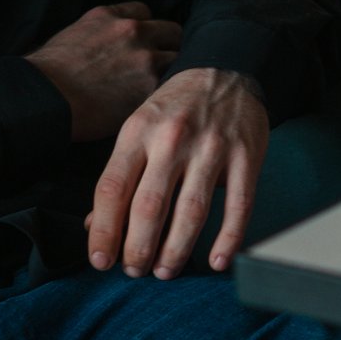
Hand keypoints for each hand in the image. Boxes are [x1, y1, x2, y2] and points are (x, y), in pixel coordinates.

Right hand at [25, 2, 180, 142]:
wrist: (45, 97)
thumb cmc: (44, 73)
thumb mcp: (68, 36)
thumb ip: (94, 34)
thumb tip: (97, 49)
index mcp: (108, 15)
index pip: (143, 11)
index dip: (145, 28)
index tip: (142, 43)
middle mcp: (131, 30)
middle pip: (171, 30)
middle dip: (167, 46)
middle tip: (160, 65)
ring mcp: (145, 56)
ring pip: (179, 58)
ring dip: (171, 71)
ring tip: (164, 88)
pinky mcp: (150, 86)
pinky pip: (172, 85)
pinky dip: (167, 94)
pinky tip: (160, 103)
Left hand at [85, 68, 267, 277]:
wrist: (225, 67)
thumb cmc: (175, 107)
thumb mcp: (138, 129)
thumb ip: (119, 176)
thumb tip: (95, 226)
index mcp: (138, 132)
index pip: (113, 188)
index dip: (104, 230)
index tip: (100, 261)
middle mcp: (172, 139)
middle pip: (149, 205)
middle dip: (138, 247)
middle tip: (134, 271)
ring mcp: (211, 147)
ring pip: (191, 210)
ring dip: (176, 249)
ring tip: (165, 271)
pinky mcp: (245, 156)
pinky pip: (238, 204)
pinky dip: (228, 237)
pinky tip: (217, 261)